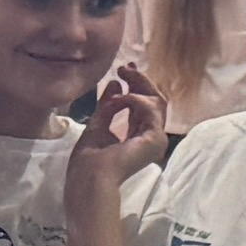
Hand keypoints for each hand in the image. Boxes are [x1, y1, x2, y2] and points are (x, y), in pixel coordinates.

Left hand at [70, 58, 166, 187]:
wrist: (90, 178)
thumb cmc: (89, 159)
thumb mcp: (97, 123)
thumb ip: (108, 105)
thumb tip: (116, 83)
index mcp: (138, 137)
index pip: (144, 107)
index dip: (136, 87)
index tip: (124, 71)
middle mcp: (151, 138)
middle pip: (154, 102)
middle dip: (140, 81)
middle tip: (125, 67)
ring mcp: (156, 139)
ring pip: (156, 102)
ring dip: (137, 86)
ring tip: (122, 76)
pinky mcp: (156, 138)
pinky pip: (150, 109)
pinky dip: (134, 100)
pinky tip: (119, 100)